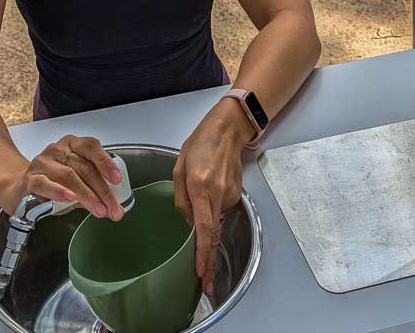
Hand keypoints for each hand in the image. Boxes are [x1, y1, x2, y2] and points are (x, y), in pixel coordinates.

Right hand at [13, 135, 124, 219]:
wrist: (19, 188)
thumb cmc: (52, 182)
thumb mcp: (76, 182)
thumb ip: (92, 188)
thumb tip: (112, 203)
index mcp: (72, 145)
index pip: (91, 147)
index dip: (106, 162)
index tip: (117, 180)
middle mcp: (58, 150)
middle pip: (84, 167)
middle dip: (102, 190)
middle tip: (113, 208)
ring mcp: (43, 162)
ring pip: (69, 176)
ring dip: (87, 195)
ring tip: (99, 210)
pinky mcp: (30, 179)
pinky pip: (45, 184)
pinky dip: (59, 191)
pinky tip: (70, 199)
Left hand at [173, 102, 250, 295]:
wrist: (227, 130)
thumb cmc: (200, 144)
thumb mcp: (179, 167)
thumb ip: (181, 198)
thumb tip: (188, 223)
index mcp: (199, 185)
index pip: (203, 228)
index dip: (203, 253)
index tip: (201, 273)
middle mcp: (217, 193)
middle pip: (214, 235)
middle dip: (210, 263)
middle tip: (207, 285)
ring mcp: (229, 194)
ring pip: (215, 221)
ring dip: (207, 225)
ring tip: (198, 197)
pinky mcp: (236, 194)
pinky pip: (220, 209)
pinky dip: (212, 210)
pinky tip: (208, 191)